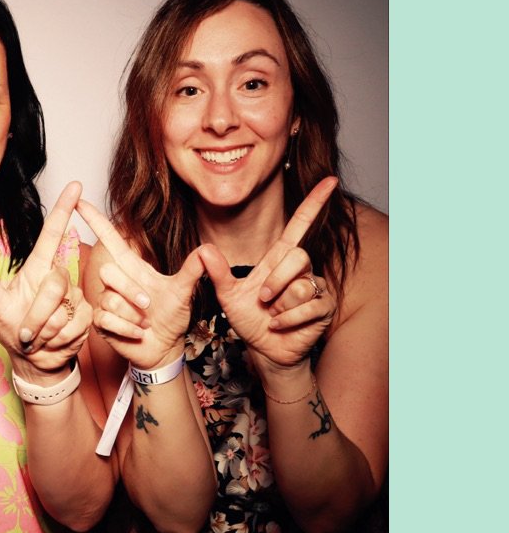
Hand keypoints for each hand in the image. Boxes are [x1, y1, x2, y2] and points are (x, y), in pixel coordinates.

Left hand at [0, 182, 92, 374]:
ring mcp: (73, 297)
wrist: (36, 359)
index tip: (75, 185)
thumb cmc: (16, 329)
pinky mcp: (85, 316)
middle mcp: (58, 278)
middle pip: (55, 285)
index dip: (64, 209)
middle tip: (27, 333)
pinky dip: (58, 340)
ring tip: (38, 336)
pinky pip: (74, 326)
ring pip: (63, 311)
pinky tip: (52, 342)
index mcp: (38, 269)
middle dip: (38, 315)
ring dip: (46, 331)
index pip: (53, 234)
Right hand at [76, 200, 203, 363]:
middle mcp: (116, 282)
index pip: (110, 239)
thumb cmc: (172, 316)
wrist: (164, 348)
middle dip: (131, 291)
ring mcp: (106, 301)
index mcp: (132, 267)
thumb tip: (207, 249)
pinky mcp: (102, 321)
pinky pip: (107, 318)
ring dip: (133, 314)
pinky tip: (138, 332)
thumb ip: (193, 270)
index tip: (79, 200)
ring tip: (145, 322)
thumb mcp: (184, 292)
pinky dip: (127, 328)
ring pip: (110, 299)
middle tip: (148, 305)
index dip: (95, 220)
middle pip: (108, 272)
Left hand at [198, 177, 338, 372]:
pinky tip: (279, 325)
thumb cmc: (249, 320)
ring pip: (302, 285)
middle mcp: (301, 269)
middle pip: (298, 257)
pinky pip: (309, 306)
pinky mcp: (324, 307)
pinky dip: (288, 319)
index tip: (329, 181)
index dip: (313, 203)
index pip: (300, 225)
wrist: (264, 351)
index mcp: (279, 258)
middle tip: (262, 299)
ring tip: (272, 315)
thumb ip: (216, 273)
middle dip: (276, 281)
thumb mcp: (227, 296)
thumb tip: (203, 248)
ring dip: (281, 304)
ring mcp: (315, 287)